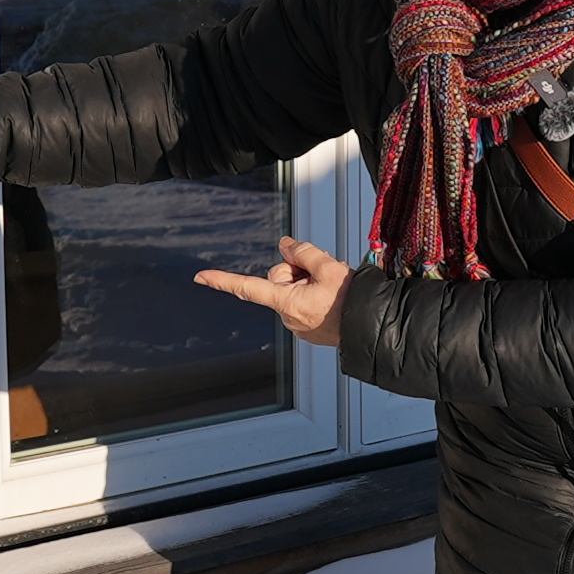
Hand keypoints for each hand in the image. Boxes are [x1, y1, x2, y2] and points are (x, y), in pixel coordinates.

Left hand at [196, 236, 349, 348]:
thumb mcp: (328, 266)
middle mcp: (287, 317)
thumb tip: (286, 244)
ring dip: (308, 282)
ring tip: (331, 288)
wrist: (372, 327)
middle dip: (296, 270)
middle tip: (320, 273)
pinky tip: (331, 298)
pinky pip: (302, 302)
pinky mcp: (308, 328)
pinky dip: (313, 295)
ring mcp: (297, 325)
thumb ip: (303, 251)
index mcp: (287, 302)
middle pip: (279, 278)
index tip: (201, 277)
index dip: (222, 280)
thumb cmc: (353, 302)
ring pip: (292, 289)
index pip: (247, 287)